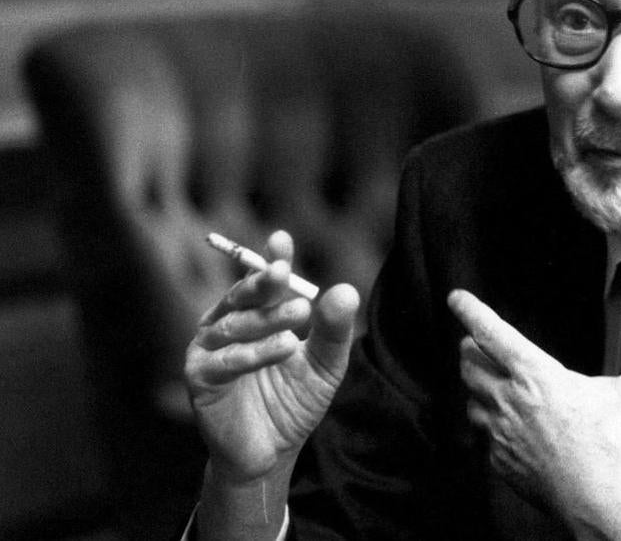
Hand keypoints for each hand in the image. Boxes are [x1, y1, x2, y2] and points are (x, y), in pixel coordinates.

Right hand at [185, 230, 359, 485]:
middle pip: (242, 296)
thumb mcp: (325, 364)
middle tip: (284, 273)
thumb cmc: (294, 401)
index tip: (282, 240)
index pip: (263, 281)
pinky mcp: (200, 378)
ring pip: (235, 326)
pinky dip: (251, 354)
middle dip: (263, 282)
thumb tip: (347, 290)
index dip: (271, 260)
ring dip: (266, 320)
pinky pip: (224, 361)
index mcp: (255, 314)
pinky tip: (281, 348)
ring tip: (299, 317)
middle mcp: (227, 324)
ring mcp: (209, 350)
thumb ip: (333, 330)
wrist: (271, 452)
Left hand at [449, 289, 620, 540]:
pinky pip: (483, 437)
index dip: (471, 312)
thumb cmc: (619, 449)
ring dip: (476, 387)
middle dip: (472, 349)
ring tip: (488, 381)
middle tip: (478, 343)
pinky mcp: (502, 464)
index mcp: (538, 378)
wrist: (602, 507)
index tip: (456, 298)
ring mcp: (502, 437)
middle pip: (470, 365)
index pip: (493, 334)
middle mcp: (512, 403)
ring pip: (470, 400)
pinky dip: (488, 426)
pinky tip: (504, 427)